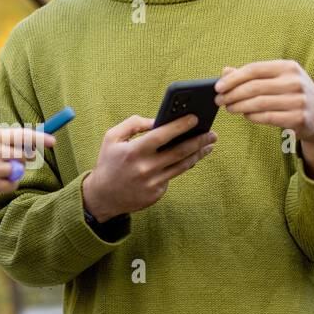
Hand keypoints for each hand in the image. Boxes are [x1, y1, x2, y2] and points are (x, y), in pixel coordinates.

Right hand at [0, 125, 55, 215]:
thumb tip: (23, 143)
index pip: (20, 135)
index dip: (39, 138)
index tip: (53, 141)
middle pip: (23, 155)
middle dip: (23, 158)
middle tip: (12, 160)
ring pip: (17, 171)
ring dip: (10, 173)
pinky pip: (10, 186)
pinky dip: (4, 186)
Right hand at [81, 114, 216, 221]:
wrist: (102, 196)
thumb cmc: (108, 162)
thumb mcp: (112, 137)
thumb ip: (133, 124)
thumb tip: (157, 120)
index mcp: (134, 151)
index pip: (162, 135)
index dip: (180, 125)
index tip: (195, 117)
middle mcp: (145, 168)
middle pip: (179, 151)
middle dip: (199, 140)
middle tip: (212, 133)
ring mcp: (152, 183)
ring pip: (182, 166)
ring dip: (198, 154)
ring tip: (209, 145)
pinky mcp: (156, 194)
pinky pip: (172, 176)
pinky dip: (182, 166)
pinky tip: (192, 158)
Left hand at [213, 60, 313, 143]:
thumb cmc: (291, 95)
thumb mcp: (277, 80)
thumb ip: (252, 75)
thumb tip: (225, 71)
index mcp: (289, 67)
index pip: (254, 69)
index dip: (233, 78)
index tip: (218, 87)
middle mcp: (295, 81)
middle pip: (255, 87)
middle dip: (233, 94)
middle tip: (219, 100)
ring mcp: (300, 100)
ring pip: (259, 103)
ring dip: (239, 106)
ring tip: (229, 108)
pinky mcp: (300, 118)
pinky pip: (268, 117)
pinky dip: (252, 117)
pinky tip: (245, 116)